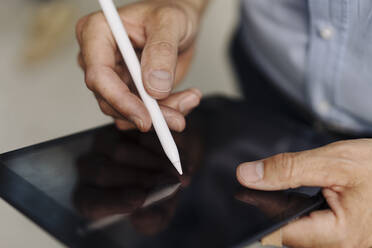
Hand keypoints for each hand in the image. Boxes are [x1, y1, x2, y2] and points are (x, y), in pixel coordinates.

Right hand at [75, 0, 204, 131]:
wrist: (179, 23)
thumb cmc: (169, 13)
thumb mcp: (170, 22)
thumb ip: (162, 51)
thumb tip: (154, 86)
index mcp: (97, 33)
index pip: (99, 75)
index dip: (121, 100)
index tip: (145, 116)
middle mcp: (100, 58)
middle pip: (110, 100)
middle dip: (146, 113)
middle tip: (176, 118)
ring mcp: (114, 77)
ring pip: (128, 112)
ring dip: (161, 114)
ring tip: (188, 99)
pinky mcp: (129, 91)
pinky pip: (142, 113)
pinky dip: (166, 112)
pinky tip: (184, 99)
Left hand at [236, 139, 371, 247]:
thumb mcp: (334, 161)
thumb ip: (289, 169)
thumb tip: (249, 175)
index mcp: (341, 235)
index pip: (282, 233)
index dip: (262, 212)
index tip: (247, 195)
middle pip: (289, 237)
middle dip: (278, 211)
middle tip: (280, 186)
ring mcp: (345, 246)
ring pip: (301, 235)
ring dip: (292, 214)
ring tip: (300, 191)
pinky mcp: (344, 239)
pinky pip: (314, 232)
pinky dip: (304, 215)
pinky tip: (307, 200)